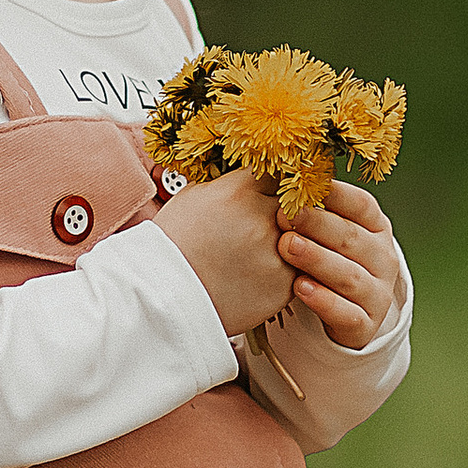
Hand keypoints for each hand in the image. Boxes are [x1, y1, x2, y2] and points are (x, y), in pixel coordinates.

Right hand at [151, 167, 291, 337]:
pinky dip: (285, 271)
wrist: (163, 298)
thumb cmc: (172, 247)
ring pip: (304, 237)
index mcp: (240, 191)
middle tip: (268, 222)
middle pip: (297, 203)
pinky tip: (258, 274)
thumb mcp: (192, 196)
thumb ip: (228, 182)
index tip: (272, 188)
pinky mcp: (284, 286)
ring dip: (291, 241)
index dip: (275, 181)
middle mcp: (263, 219)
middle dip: (286, 210)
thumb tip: (248, 172)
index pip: (279, 169)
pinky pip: (299, 270)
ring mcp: (277, 254)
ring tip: (260, 250)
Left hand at [278, 181, 402, 348]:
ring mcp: (377, 293)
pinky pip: (346, 313)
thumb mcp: (322, 232)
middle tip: (286, 215)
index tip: (302, 185)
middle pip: (352, 238)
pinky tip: (300, 288)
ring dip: (318, 260)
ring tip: (288, 247)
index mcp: (375, 227)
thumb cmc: (323, 260)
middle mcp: (383, 259)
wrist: (339, 314)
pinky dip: (324, 301)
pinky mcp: (365, 325)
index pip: (361, 205)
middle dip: (318, 225)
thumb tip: (281, 168)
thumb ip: (310, 206)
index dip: (334, 194)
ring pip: (350, 276)